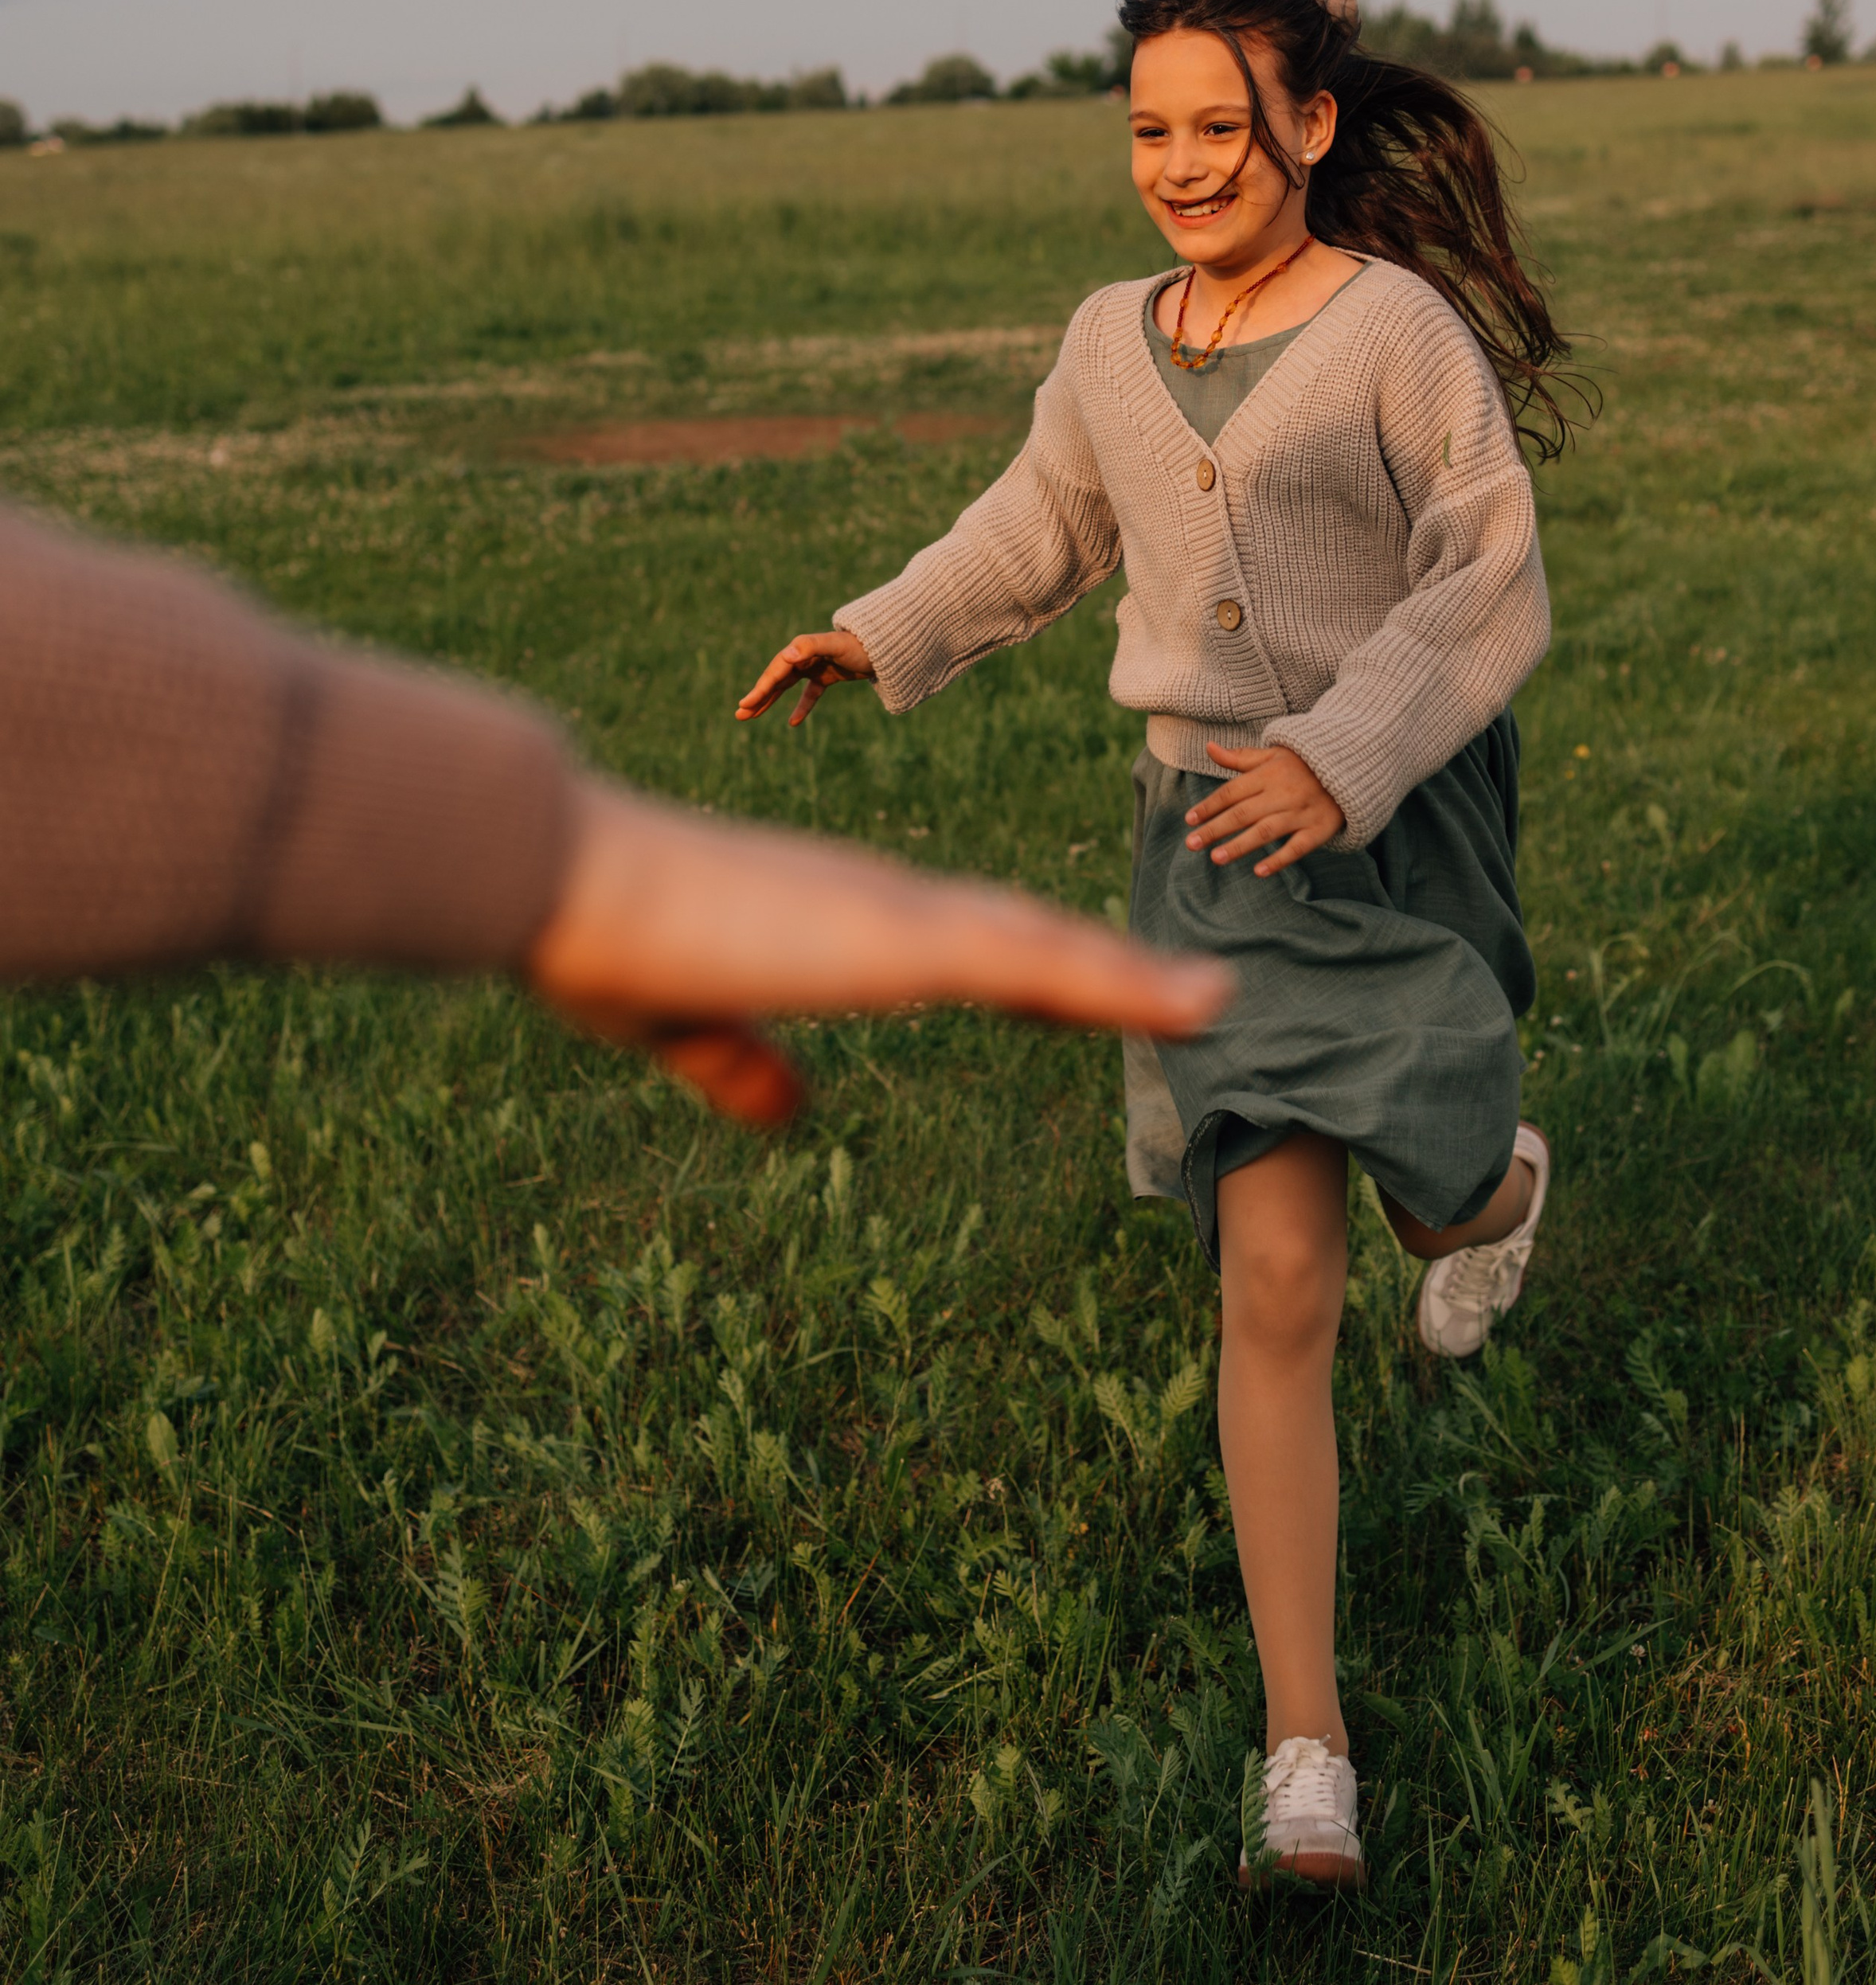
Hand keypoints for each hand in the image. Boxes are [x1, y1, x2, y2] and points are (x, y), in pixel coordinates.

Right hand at [525, 778, 1231, 1122]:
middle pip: (1019, 940)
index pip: (963, 950)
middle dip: (1102, 973)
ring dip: (1125, 978)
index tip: (1099, 996)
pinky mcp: (887, 939)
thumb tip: (793, 1116)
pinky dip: (1109, 981)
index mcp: (836, 920)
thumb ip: (740, 1066)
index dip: (1038, 974)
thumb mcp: (683, 1023)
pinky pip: (1022, 962)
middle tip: (1185, 999)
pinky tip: (1172, 1002)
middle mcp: (880, 902)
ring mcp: (889, 915)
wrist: (555, 869)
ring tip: (1211, 1003)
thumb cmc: (601, 934)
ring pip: (1037, 948)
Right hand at [735, 627, 873, 727]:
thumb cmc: (860, 646)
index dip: (760, 689)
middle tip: (739, 715)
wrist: (885, 647)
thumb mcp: (835, 645)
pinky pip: (809, 694)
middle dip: (758, 698)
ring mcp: (814, 667)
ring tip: (752, 716)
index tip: (745, 704)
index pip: (775, 673)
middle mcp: (803, 657)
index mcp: (800, 650)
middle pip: (775, 681)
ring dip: (770, 701)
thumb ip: (810, 647)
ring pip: (786, 687)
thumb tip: (785, 655)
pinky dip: (801, 707)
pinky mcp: (826, 676)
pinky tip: (793, 723)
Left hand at [1184, 742, 1341, 877]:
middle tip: (1192, 844)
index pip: (1232, 792)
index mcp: (1268, 774)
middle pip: (1243, 813)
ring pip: (1266, 831)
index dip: (1209, 806)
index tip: (1189, 819)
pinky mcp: (1319, 829)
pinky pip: (1298, 847)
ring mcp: (1301, 812)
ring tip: (1216, 858)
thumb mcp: (1272, 755)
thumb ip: (1239, 757)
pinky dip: (1279, 859)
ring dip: (1240, 845)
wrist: (1351, 766)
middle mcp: (1282, 793)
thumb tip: (1209, 748)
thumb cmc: (1303, 764)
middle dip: (1215, 829)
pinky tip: (1259, 871)